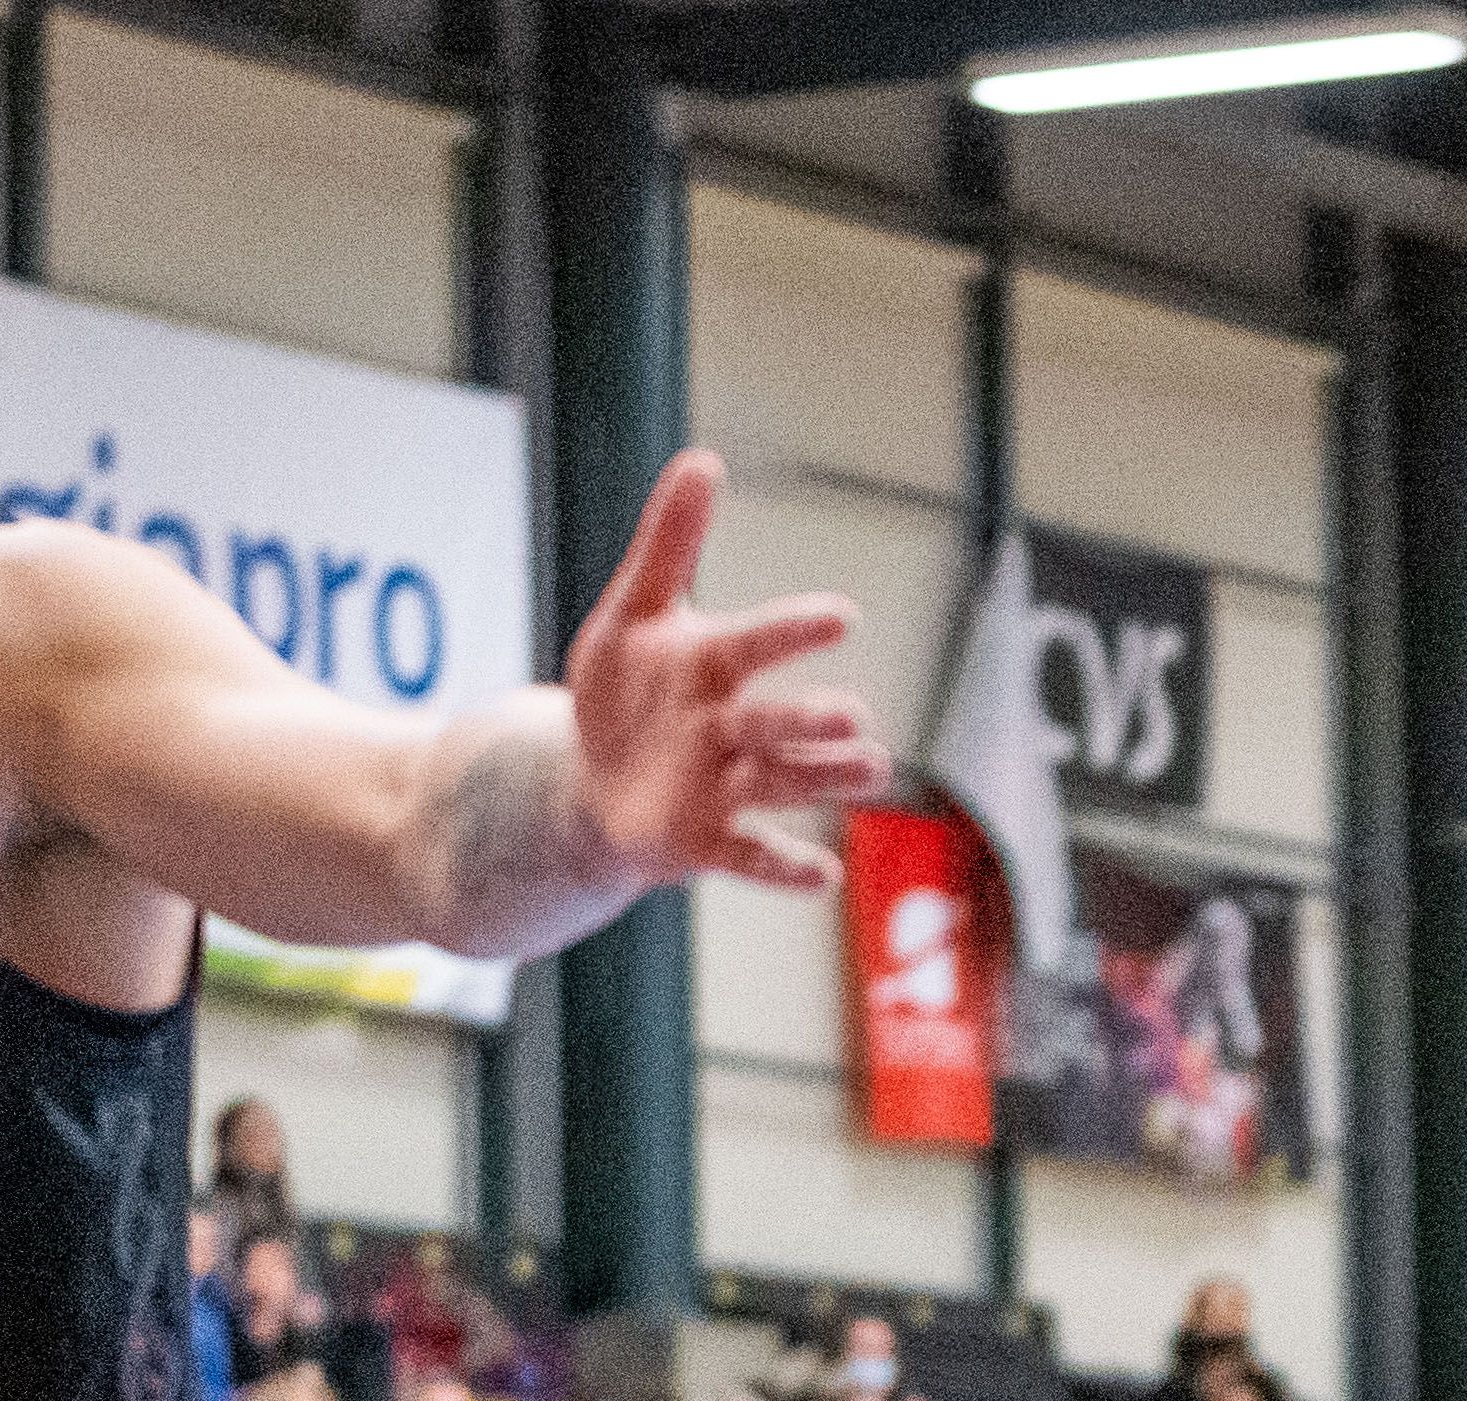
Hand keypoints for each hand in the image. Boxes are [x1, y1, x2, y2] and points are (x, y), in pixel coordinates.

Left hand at [565, 452, 891, 894]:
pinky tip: (824, 876)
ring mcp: (723, 786)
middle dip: (812, 721)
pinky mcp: (706, 842)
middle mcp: (730, 727)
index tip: (842, 616)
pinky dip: (786, 867)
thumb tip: (703, 458)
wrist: (591, 783)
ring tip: (875, 770)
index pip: (759, 641)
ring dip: (824, 779)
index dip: (795, 630)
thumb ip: (670, 542)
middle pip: (777, 722)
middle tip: (853, 717)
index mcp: (715, 665)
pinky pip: (751, 855)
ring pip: (781, 782)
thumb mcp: (632, 613)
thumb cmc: (623, 693)